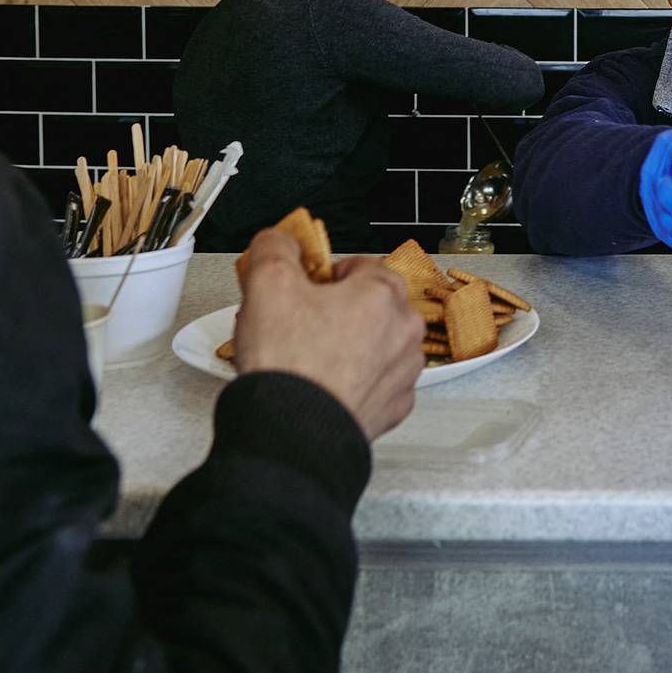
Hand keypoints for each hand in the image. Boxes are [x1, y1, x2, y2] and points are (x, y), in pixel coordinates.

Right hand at [233, 231, 422, 439]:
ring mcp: (404, 372)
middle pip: (371, 305)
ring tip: (309, 359)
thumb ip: (275, 248)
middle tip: (300, 325)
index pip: (359, 265)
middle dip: (338, 311)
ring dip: (350, 346)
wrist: (292, 433)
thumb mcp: (266, 283)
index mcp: (383, 293)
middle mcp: (404, 331)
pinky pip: (376, 382)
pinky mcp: (394, 407)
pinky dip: (355, 381)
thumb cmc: (289, 365)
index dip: (325, 276)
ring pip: (376, 344)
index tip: (305, 290)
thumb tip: (280, 239)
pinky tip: (325, 386)